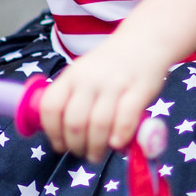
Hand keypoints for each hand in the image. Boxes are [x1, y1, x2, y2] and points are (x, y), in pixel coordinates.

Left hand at [36, 34, 169, 161]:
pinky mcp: (139, 89)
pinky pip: (126, 117)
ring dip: (96, 147)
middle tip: (81, 154)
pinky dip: (120, 135)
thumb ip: (72, 98)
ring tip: (96, 156)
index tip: (59, 146)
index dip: (52, 132)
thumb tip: (60, 134)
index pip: (51, 107)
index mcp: (71, 76)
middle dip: (75, 146)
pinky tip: (116, 145)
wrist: (145, 40)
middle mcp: (90, 79)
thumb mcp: (83, 73)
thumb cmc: (110, 65)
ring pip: (98, 124)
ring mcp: (115, 84)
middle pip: (75, 122)